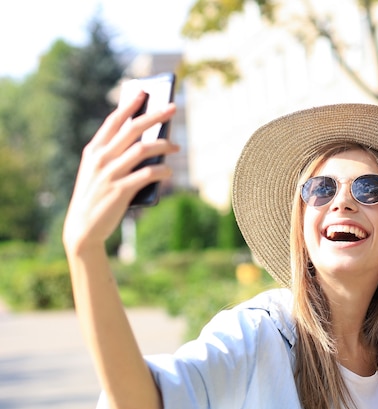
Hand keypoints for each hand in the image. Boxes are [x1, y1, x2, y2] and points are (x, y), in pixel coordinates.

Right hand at [63, 92, 177, 252]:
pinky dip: (162, 171)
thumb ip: (118, 156)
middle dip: (155, 116)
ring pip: (142, 149)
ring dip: (163, 145)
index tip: (144, 92)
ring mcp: (109, 174)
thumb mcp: (100, 173)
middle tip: (173, 108)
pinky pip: (147, 174)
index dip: (130, 105)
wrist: (83, 230)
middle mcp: (100, 158)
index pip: (114, 121)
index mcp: (94, 151)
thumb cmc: (97, 197)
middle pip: (132, 130)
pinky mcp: (119, 191)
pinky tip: (170, 171)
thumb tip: (151, 143)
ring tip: (177, 146)